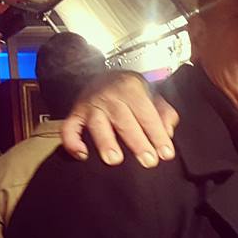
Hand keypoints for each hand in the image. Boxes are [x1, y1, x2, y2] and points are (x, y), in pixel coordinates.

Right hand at [61, 71, 179, 167]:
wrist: (103, 75)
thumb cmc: (131, 91)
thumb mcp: (152, 94)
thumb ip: (164, 113)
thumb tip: (168, 132)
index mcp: (132, 89)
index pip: (147, 114)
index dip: (157, 134)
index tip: (166, 153)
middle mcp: (110, 96)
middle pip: (124, 120)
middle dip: (137, 142)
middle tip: (148, 161)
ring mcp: (91, 105)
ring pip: (97, 124)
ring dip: (105, 142)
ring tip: (114, 159)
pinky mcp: (75, 114)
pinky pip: (70, 128)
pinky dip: (72, 141)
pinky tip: (82, 155)